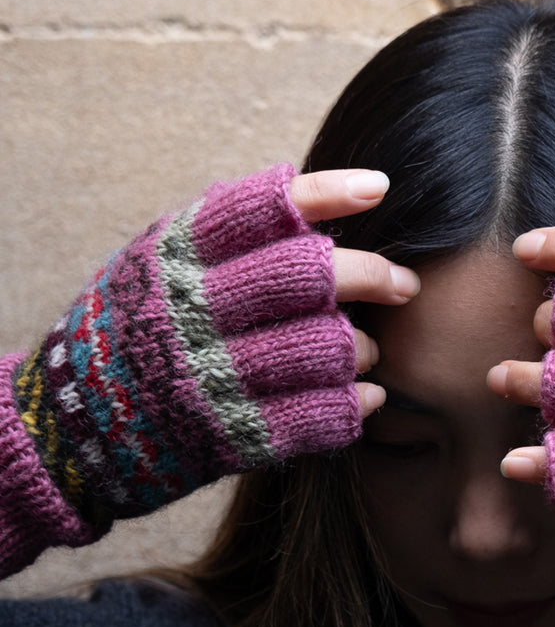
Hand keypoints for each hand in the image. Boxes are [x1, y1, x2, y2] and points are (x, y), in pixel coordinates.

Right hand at [5, 164, 417, 553]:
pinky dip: (355, 405)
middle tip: (404, 283)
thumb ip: (225, 235)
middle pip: (309, 275)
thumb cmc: (138, 328)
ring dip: (363, 348)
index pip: (262, 208)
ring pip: (326, 347)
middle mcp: (193, 310)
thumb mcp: (161, 263)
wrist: (78, 426)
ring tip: (368, 349)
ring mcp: (212, 376)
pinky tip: (366, 397)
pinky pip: (319, 416)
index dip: (329, 193)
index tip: (378, 190)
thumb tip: (321, 200)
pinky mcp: (231, 436)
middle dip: (371, 275)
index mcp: (176, 255)